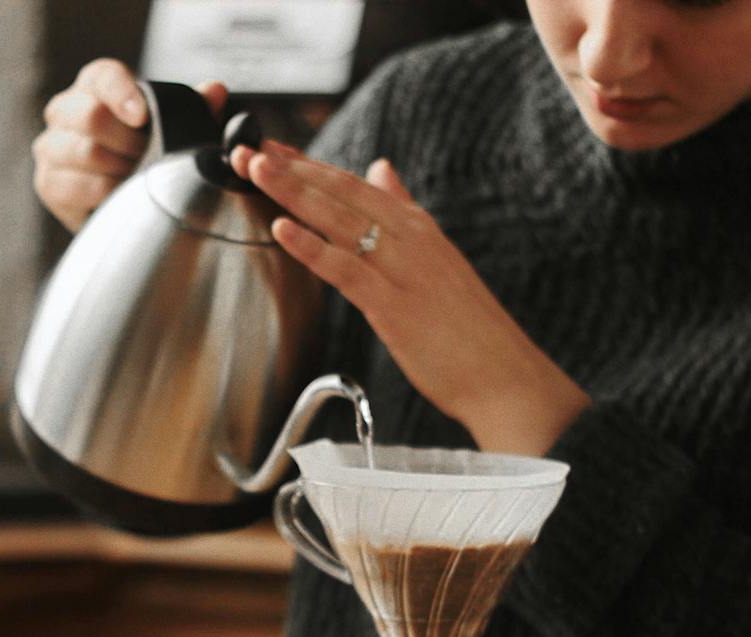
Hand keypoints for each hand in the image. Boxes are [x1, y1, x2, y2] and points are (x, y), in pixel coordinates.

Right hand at [33, 59, 227, 232]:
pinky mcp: (47, 183)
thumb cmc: (149, 157)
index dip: (123, 93)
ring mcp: (51, 147)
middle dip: (129, 143)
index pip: (103, 76)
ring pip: (84, 152)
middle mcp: (65, 110)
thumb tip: (214, 91)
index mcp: (96, 86)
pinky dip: (102, 194)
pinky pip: (73, 187)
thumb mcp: (176, 131)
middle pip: (90, 115)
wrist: (126, 205)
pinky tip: (119, 197)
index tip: (143, 117)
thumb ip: (195, 110)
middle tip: (150, 161)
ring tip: (138, 181)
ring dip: (119, 171)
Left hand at [230, 142, 590, 455]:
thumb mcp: (437, 257)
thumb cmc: (468, 329)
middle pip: (341, 193)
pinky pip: (345, 269)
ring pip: (338, 221)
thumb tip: (380, 170)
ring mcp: (402, 270)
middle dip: (290, 169)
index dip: (309, 165)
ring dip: (292, 192)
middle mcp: (410, 239)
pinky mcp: (394, 305)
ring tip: (254, 170)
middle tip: (246, 148)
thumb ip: (403, 211)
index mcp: (418, 227)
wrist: (504, 376)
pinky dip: (311, 246)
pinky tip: (281, 227)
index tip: (271, 147)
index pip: (354, 184)